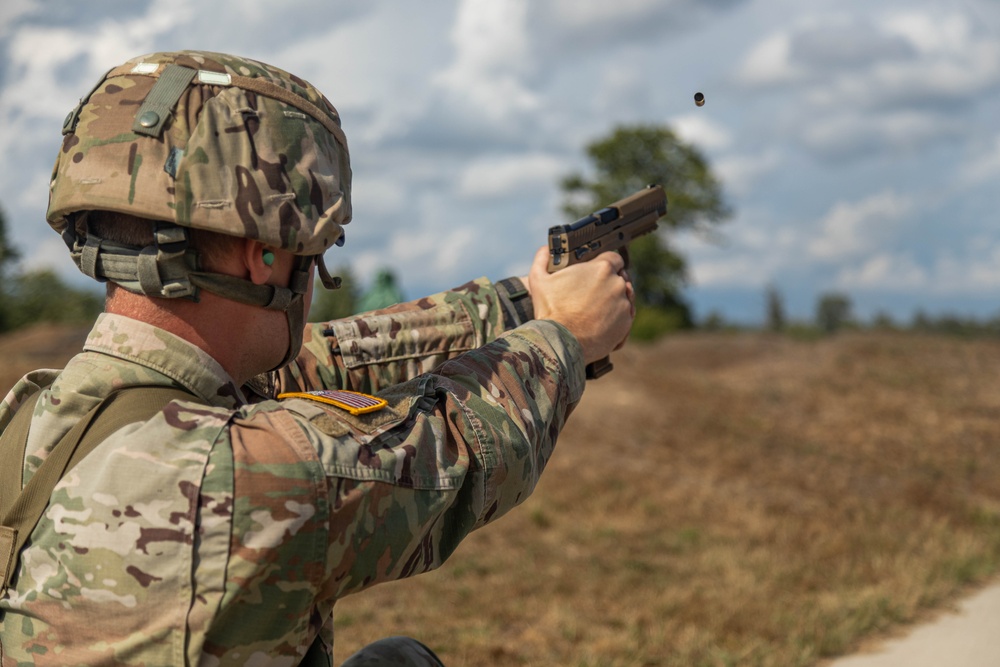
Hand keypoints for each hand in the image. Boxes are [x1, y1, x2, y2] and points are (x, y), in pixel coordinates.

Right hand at [525, 246, 634, 363]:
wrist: (560, 342)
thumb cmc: (550, 310)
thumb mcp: (539, 279)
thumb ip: (543, 259)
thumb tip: (546, 249)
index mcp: (601, 268)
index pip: (614, 258)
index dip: (607, 264)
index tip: (599, 272)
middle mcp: (617, 284)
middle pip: (620, 279)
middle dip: (610, 284)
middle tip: (594, 294)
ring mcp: (624, 305)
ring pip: (624, 299)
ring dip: (615, 302)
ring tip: (597, 310)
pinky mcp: (626, 324)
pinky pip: (625, 318)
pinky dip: (617, 320)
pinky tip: (602, 323)